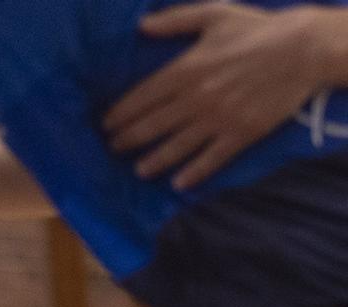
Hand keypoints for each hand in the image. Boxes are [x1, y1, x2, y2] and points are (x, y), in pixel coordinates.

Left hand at [106, 3, 337, 189]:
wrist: (305, 48)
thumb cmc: (258, 29)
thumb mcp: (215, 15)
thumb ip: (175, 20)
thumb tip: (141, 25)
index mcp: (186, 70)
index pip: (141, 98)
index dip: (120, 114)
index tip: (106, 124)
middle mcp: (196, 99)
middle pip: (152, 125)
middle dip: (128, 139)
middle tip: (113, 148)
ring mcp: (218, 119)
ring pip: (176, 147)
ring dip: (153, 161)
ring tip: (138, 171)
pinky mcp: (241, 133)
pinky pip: (212, 159)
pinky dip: (194, 173)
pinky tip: (179, 184)